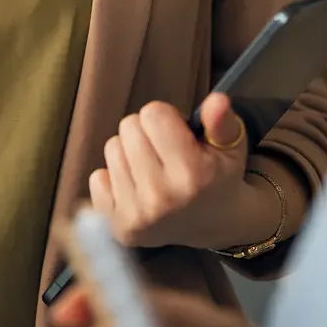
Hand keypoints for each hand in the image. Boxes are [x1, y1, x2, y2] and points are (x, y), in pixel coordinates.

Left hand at [88, 94, 268, 249]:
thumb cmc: (218, 177)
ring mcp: (138, 215)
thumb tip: (217, 99)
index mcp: (193, 174)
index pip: (152, 113)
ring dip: (130, 154)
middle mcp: (163, 196)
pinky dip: (114, 178)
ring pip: (112, 148)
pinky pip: (97, 178)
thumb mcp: (230, 148)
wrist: (215, 226)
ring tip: (153, 170)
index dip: (166, 118)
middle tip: (165, 153)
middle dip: (146, 133)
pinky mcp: (118, 227)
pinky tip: (137, 189)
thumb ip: (222, 121)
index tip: (179, 135)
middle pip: (128, 127)